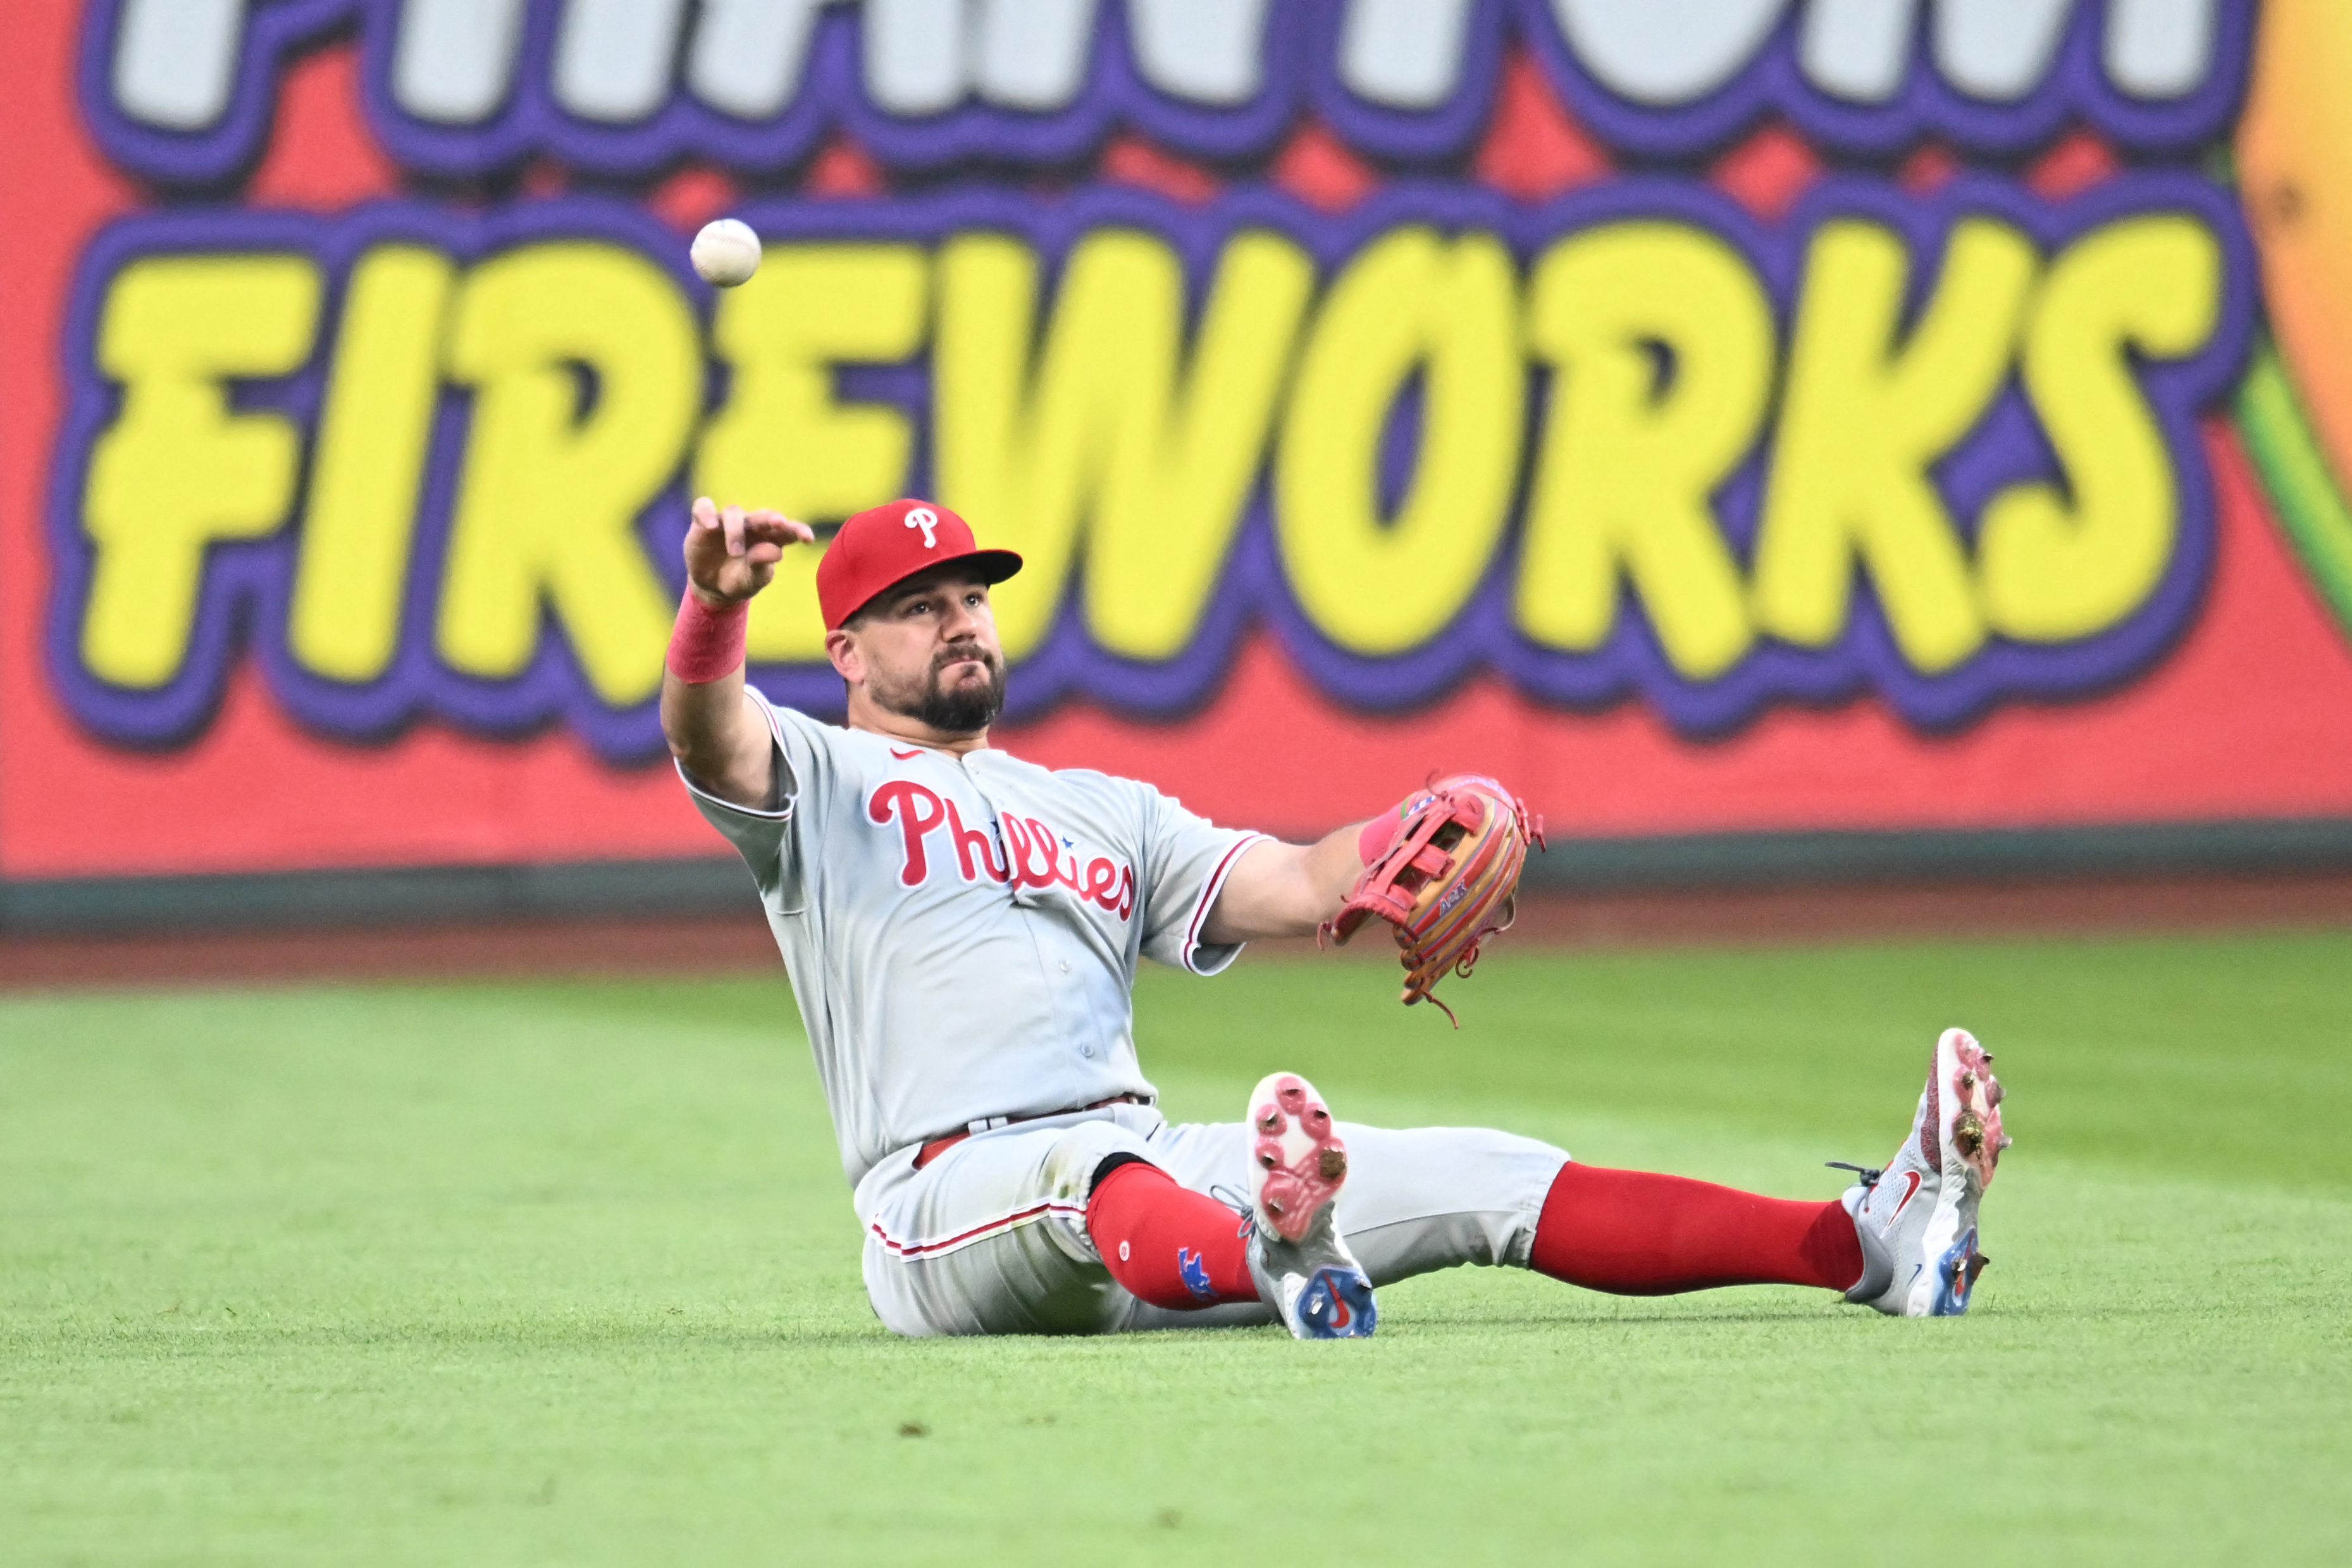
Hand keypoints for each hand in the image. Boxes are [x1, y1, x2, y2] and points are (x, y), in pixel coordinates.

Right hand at [683, 497, 814, 605]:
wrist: (711, 587)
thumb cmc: (738, 581)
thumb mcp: (752, 579)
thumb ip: (761, 565)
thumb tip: (776, 552)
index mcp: (769, 538)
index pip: (787, 530)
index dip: (798, 530)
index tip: (808, 539)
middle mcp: (751, 526)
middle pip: (763, 516)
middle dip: (771, 518)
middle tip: (779, 523)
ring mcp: (727, 522)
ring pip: (734, 513)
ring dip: (736, 531)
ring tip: (736, 553)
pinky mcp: (703, 522)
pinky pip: (704, 507)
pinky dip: (706, 513)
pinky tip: (711, 526)